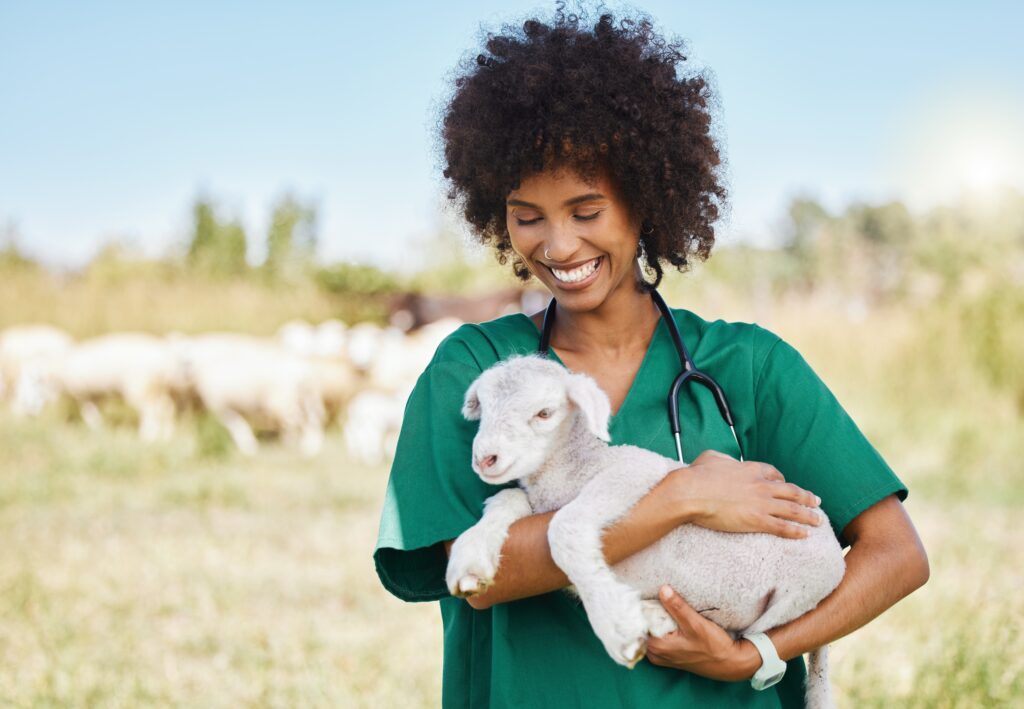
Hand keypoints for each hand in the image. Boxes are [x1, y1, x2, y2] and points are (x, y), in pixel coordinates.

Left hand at [646, 586, 758, 680]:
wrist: (729, 663)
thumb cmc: (713, 646)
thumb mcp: (695, 623)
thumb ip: (677, 607)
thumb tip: (663, 589)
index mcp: (656, 647)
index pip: (637, 623)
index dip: (638, 607)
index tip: (640, 592)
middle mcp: (654, 653)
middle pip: (642, 626)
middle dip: (646, 611)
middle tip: (650, 592)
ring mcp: (661, 655)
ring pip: (650, 630)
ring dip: (654, 617)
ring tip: (659, 600)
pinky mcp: (668, 654)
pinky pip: (657, 635)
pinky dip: (660, 624)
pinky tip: (666, 613)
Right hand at [673, 450, 822, 538]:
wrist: (691, 493)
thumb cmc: (696, 476)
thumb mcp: (709, 457)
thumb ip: (721, 458)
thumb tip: (723, 460)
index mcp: (750, 469)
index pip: (774, 473)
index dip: (783, 480)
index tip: (787, 484)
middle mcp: (761, 485)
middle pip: (791, 491)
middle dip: (807, 497)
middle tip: (817, 502)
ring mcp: (761, 503)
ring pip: (792, 510)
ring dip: (808, 515)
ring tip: (818, 521)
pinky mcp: (757, 520)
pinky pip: (783, 527)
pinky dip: (796, 531)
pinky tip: (805, 535)